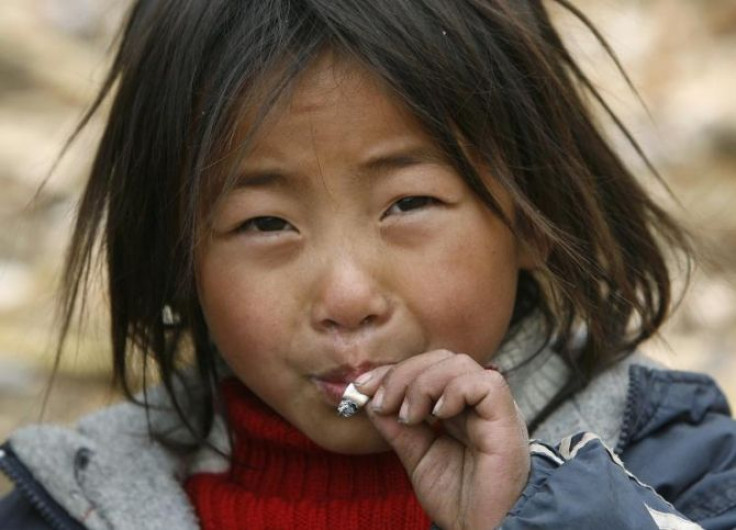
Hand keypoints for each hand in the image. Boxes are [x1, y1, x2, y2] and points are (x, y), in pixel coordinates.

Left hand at [355, 350, 529, 529]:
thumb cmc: (458, 499)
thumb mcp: (416, 455)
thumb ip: (397, 426)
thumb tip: (370, 397)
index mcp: (457, 407)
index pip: (425, 368)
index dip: (392, 372)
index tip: (361, 387)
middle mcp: (476, 403)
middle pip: (439, 358)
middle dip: (403, 374)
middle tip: (384, 404)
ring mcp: (492, 408)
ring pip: (459, 363)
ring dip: (423, 383)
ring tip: (410, 416)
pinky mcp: (507, 418)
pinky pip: (485, 383)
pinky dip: (454, 391)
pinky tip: (439, 415)